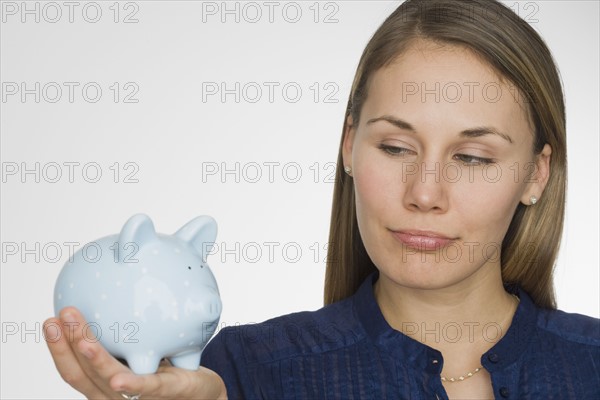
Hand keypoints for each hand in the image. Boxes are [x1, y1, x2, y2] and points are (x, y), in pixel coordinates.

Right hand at [44, 307, 226, 398]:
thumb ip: (124, 330)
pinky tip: (118, 379)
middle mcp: (116, 395)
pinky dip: (130, 384)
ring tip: (79, 335)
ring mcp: (138, 398)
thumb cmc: (169, 369)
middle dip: (67, 346)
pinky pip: (146, 387)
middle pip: (84, 374)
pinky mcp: (165, 394)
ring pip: (108, 379)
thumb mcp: (142, 346)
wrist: (204, 390)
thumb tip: (110, 288)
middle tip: (58, 317)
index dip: (59, 347)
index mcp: (107, 382)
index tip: (49, 320)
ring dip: (91, 356)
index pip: (76, 368)